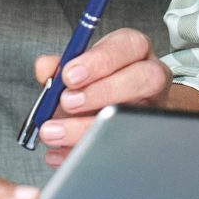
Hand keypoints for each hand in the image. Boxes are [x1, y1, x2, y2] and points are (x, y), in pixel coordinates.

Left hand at [30, 27, 170, 165]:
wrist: (120, 110)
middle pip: (143, 79)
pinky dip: (85, 151)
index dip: (98, 61)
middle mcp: (150, 77)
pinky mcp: (146, 136)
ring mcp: (153, 109)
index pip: (128, 46)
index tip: (69, 76)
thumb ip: (61, 65)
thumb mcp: (82, 65)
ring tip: (56, 131)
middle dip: (102, 92)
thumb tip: (45, 68)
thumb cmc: (101, 81)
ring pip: (133, 117)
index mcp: (134, 50)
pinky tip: (61, 152)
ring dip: (87, 126)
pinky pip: (124, 147)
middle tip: (67, 102)